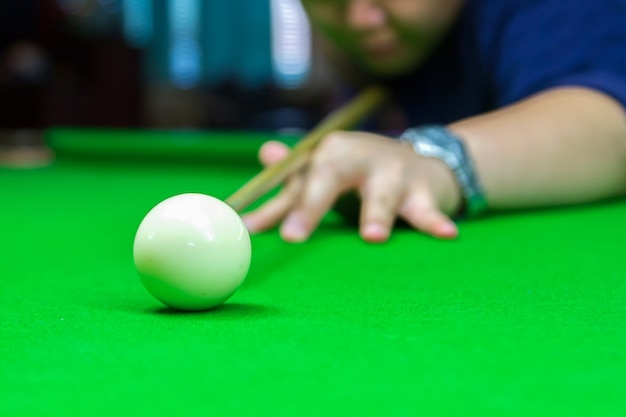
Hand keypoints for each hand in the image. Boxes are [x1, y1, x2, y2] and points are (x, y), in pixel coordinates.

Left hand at [242, 131, 461, 241]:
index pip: (298, 181)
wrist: (421, 159)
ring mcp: (393, 172)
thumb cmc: (360, 174)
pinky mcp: (423, 190)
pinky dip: (436, 222)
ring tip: (372, 237)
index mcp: (330, 153)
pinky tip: (447, 235)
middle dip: (312, 206)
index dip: (274, 207)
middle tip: (294, 236)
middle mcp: (359, 156)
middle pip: (331, 178)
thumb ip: (290, 182)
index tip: (250, 231)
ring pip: (382, 195)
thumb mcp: (324, 172)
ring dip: (377, 214)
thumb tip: (261, 161)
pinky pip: (429, 209)